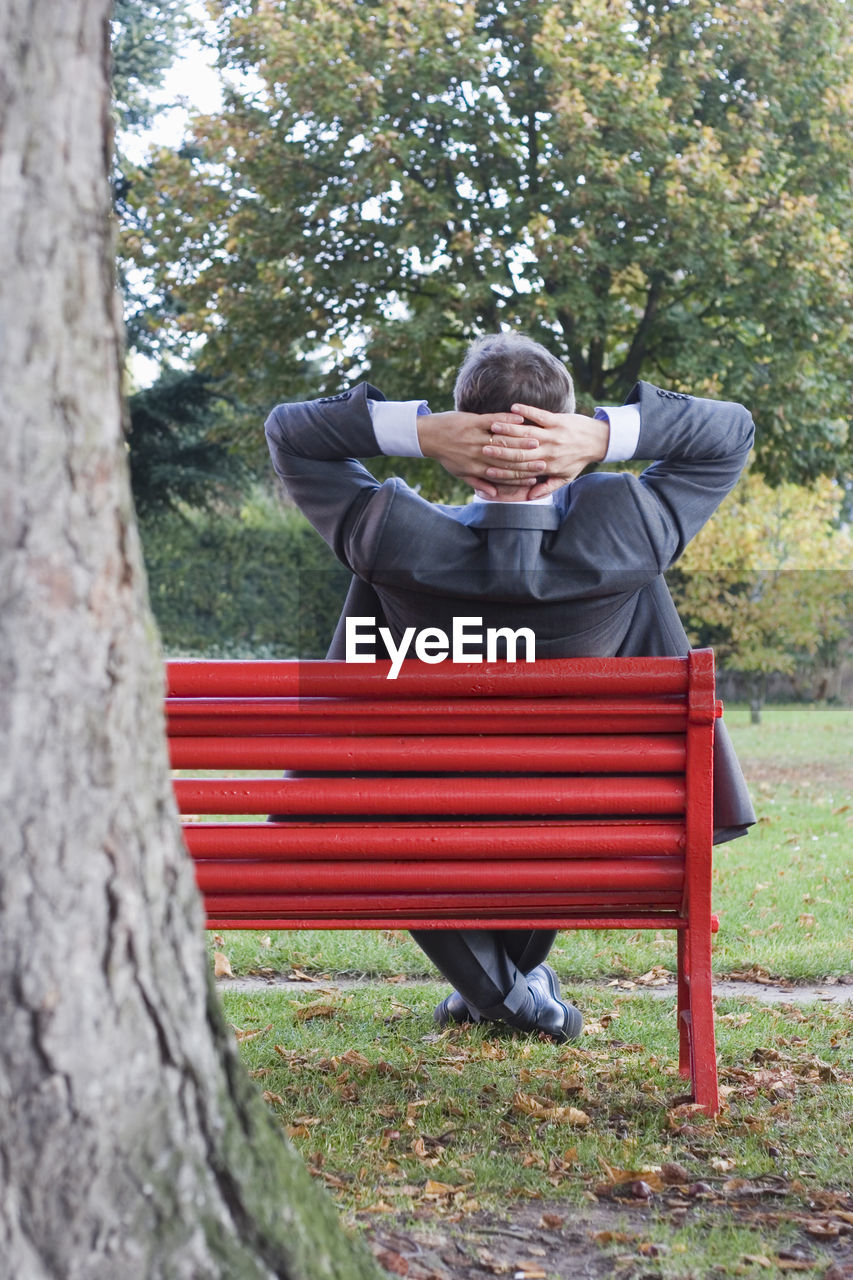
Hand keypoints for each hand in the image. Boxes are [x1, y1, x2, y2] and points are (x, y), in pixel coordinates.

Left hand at [417, 410, 544, 496]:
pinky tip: (521, 419)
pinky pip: (493, 420)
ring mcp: (475, 437)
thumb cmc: (446, 456)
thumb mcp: (460, 474)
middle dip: (526, 461)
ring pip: (502, 441)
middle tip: (544, 460)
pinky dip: (507, 420)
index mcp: (476, 468)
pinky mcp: (472, 422)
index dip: (520, 477)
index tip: (535, 478)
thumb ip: (478, 483)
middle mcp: (477, 454)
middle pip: (506, 459)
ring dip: (521, 441)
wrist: (429, 436)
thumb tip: (494, 495)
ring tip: (538, 440)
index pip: (502, 475)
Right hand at [482, 404, 609, 499]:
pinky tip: (512, 408)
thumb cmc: (578, 459)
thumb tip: (530, 496)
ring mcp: (553, 434)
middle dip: (501, 449)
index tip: (488, 468)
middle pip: (521, 451)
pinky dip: (526, 411)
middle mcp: (549, 450)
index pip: (521, 469)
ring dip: (509, 429)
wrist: (599, 440)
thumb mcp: (565, 478)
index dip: (504, 469)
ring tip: (492, 427)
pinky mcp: (558, 420)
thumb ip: (547, 487)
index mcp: (548, 466)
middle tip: (483, 447)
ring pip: (527, 433)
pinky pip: (539, 415)